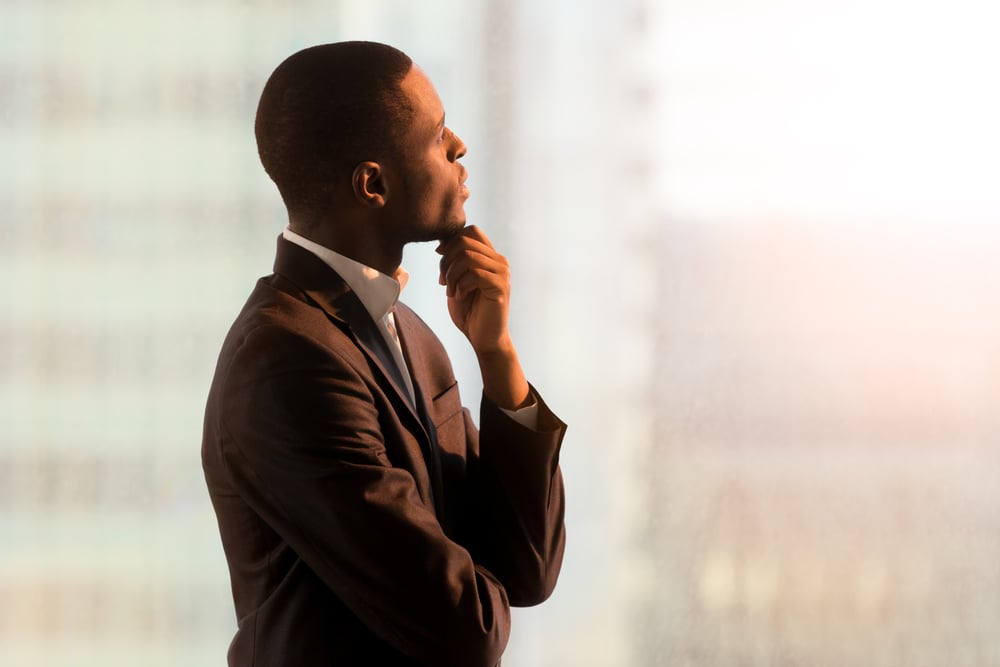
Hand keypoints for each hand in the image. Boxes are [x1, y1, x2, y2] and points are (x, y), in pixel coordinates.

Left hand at [436, 226, 528, 408]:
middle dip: (446, 259)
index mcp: (490, 257)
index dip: (450, 240)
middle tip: (443, 281)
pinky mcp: (500, 287)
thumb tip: (441, 243)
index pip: (471, 230)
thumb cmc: (470, 312)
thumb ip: (453, 262)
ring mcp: (502, 273)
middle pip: (465, 240)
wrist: (484, 339)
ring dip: (451, 273)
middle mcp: (499, 261)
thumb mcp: (456, 281)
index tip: (439, 257)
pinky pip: (474, 273)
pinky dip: (460, 284)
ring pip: (467, 255)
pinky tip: (459, 296)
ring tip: (450, 290)